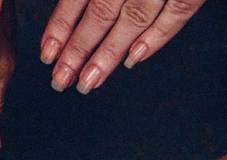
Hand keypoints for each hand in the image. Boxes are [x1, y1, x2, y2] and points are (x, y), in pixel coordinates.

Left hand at [41, 0, 205, 93]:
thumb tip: (71, 10)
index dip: (61, 25)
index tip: (47, 53)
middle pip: (102, 10)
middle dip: (78, 49)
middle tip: (61, 80)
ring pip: (135, 17)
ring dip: (109, 53)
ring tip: (89, 82)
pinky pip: (180, 10)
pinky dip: (158, 37)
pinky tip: (135, 59)